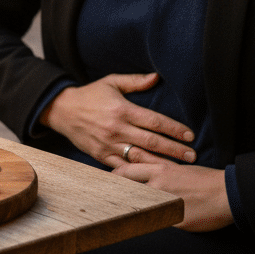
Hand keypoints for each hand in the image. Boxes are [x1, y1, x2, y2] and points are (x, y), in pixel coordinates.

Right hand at [40, 73, 195, 166]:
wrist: (62, 110)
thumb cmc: (90, 94)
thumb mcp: (111, 82)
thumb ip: (135, 81)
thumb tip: (157, 77)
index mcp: (122, 110)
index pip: (154, 121)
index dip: (174, 129)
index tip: (190, 136)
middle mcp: (116, 128)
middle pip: (151, 142)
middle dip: (174, 150)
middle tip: (192, 155)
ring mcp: (108, 144)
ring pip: (139, 157)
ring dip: (160, 163)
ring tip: (179, 168)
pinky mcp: (100, 155)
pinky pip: (122, 167)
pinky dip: (138, 172)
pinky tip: (152, 177)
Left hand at [113, 161, 232, 231]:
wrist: (228, 193)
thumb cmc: (206, 180)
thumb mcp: (180, 170)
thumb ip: (160, 172)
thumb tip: (145, 175)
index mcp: (161, 172)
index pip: (127, 172)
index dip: (113, 179)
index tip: (106, 184)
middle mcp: (160, 187)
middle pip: (127, 191)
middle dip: (114, 198)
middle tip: (102, 204)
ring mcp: (167, 205)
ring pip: (138, 210)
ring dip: (128, 215)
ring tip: (113, 221)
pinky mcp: (176, 222)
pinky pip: (157, 227)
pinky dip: (147, 229)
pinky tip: (137, 234)